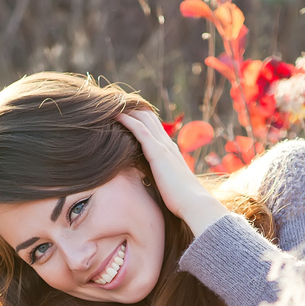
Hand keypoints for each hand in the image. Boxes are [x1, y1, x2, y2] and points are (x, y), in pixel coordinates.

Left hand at [117, 110, 227, 235]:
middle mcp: (167, 144)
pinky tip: (114, 114)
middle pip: (148, 116)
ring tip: (110, 102)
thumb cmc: (182, 202)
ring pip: (143, 118)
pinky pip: (139, 129)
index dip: (139, 117)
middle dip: (131, 107)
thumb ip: (161, 180)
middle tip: (113, 101)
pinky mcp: (157, 152)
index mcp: (170, 151)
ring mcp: (162, 146)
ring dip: (127, 108)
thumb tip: (153, 186)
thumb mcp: (170, 187)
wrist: (194, 204)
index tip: (124, 113)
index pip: (153, 127)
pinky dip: (127, 119)